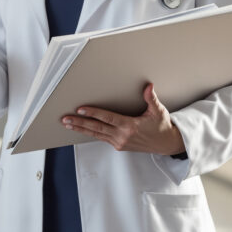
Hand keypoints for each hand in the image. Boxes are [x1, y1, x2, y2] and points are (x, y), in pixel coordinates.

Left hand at [61, 83, 185, 154]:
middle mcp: (123, 136)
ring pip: (96, 134)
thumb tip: (148, 86)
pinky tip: (80, 129)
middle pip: (97, 128)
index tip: (80, 109)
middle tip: (65, 119)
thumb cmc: (161, 126)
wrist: (166, 144)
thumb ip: (151, 98)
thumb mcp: (158, 111)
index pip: (107, 118)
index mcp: (131, 126)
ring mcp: (120, 142)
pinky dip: (90, 133)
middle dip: (79, 123)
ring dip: (81, 129)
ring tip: (67, 124)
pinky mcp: (119, 146)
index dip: (93, 113)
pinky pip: (101, 138)